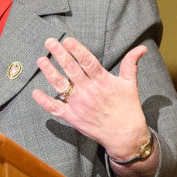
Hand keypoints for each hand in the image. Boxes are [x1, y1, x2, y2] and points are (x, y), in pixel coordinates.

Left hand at [31, 37, 157, 176]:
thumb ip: (131, 64)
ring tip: (40, 60)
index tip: (68, 40)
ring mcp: (79, 105)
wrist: (125, 136)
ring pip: (61, 86)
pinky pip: (55, 108)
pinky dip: (44, 101)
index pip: (88, 62)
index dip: (78, 50)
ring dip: (49, 72)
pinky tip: (35, 92)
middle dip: (60, 54)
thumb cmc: (128, 108)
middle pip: (72, 70)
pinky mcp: (73, 117)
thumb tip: (141, 48)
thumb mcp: (130, 84)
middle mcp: (89, 92)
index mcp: (103, 82)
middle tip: (49, 41)